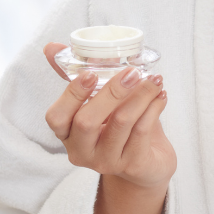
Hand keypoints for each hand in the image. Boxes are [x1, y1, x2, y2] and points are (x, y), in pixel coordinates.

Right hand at [42, 43, 175, 190]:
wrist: (146, 164)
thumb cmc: (116, 126)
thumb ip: (76, 74)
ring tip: (154, 78)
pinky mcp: (133, 166)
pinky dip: (154, 108)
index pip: (56, 117)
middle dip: (111, 92)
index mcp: (67, 134)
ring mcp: (107, 161)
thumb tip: (52, 47)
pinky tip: (161, 94)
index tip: (90, 73)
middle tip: (131, 72)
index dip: (71, 94)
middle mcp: (82, 151)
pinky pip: (142, 131)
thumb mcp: (96, 101)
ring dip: (140, 95)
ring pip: (120, 123)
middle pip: (87, 122)